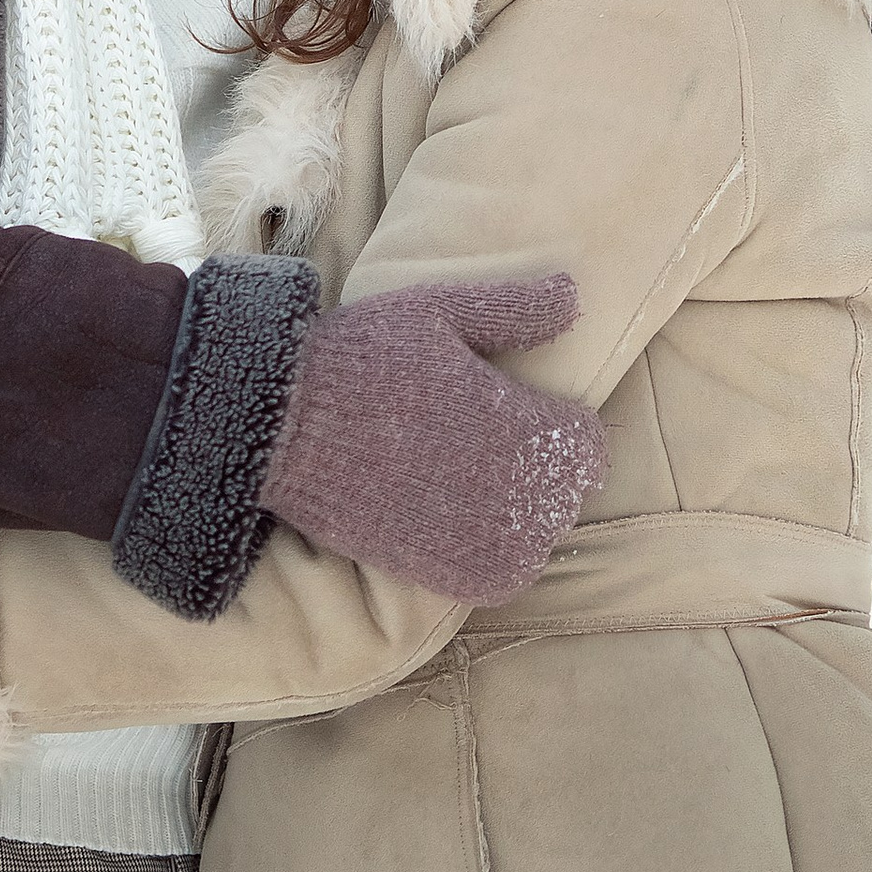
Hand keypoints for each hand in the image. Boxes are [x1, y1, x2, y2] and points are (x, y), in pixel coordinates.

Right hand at [260, 275, 605, 604]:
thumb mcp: (440, 312)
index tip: (519, 410)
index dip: (557, 424)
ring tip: (470, 481)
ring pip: (538, 539)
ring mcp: (482, 542)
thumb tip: (575, 295)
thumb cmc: (363, 358)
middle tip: (486, 443)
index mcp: (524, 425)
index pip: (587, 444)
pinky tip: (456, 518)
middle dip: (539, 470)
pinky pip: (503, 577)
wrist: (284, 428)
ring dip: (518, 516)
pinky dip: (490, 553)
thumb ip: (515, 308)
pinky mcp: (448, 577)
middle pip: (564, 494)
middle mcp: (516, 493)